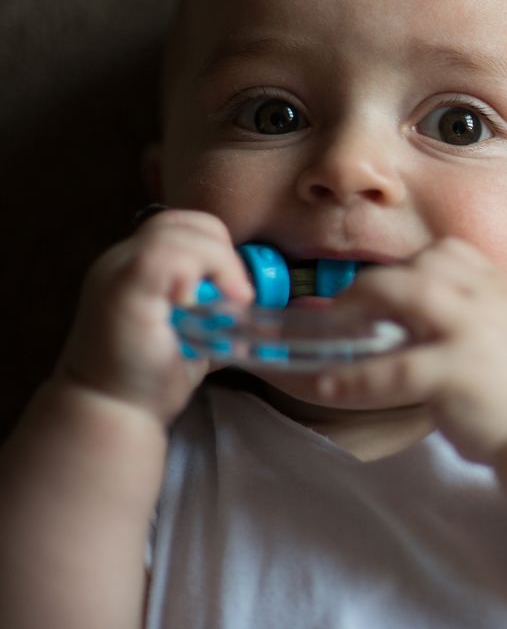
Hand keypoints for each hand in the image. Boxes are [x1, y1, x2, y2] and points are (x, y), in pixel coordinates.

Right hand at [55, 209, 253, 424]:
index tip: (236, 289)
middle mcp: (122, 261)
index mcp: (139, 267)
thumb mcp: (198, 334)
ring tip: (230, 302)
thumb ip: (220, 310)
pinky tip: (195, 303)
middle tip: (237, 295)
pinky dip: (193, 270)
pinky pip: (163, 255)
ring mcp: (117, 272)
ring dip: (217, 262)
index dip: (217, 247)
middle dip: (221, 251)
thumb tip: (265, 306)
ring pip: (176, 232)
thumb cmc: (152, 377)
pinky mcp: (121, 289)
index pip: (184, 228)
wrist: (114, 411)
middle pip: (183, 222)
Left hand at [324, 237, 506, 462]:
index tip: (387, 287)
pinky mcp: (456, 372)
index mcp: (500, 287)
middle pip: (419, 265)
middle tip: (346, 308)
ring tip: (333, 331)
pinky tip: (327, 385)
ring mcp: (472, 331)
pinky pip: (393, 369)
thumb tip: (409, 320)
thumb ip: (472, 314)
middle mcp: (487, 299)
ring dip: (359, 307)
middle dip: (373, 282)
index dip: (410, 265)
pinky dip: (352, 377)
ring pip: (405, 294)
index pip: (448, 251)